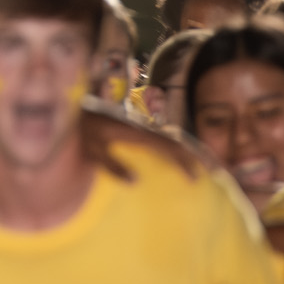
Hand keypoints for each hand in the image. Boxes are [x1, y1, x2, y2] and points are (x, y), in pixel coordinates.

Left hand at [80, 103, 211, 181]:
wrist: (71, 101)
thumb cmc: (79, 127)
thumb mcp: (91, 148)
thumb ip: (112, 165)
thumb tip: (136, 182)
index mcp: (134, 131)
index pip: (166, 146)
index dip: (183, 160)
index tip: (195, 178)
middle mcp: (141, 125)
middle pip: (174, 140)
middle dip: (193, 155)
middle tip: (212, 171)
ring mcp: (139, 122)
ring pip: (169, 135)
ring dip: (185, 149)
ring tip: (201, 164)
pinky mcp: (134, 122)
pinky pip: (159, 133)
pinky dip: (172, 145)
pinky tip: (176, 155)